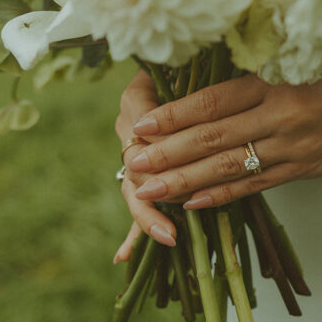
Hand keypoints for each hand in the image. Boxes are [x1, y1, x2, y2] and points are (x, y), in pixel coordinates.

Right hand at [113, 70, 176, 259]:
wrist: (182, 73)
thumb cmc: (190, 66)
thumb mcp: (187, 65)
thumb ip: (188, 74)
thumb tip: (198, 68)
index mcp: (137, 99)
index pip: (142, 128)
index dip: (157, 147)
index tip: (169, 161)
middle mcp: (130, 129)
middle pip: (136, 165)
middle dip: (154, 192)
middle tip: (173, 214)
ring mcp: (132, 154)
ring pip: (134, 188)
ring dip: (148, 216)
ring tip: (167, 236)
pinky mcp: (142, 174)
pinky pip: (136, 203)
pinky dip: (136, 230)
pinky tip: (123, 257)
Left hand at [125, 64, 321, 209]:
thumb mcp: (309, 50)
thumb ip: (266, 64)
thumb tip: (214, 71)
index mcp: (281, 80)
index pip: (217, 100)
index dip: (177, 114)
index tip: (143, 123)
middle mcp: (286, 115)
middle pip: (216, 138)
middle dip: (169, 154)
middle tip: (131, 165)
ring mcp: (300, 146)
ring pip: (234, 167)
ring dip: (188, 180)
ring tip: (151, 190)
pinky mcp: (313, 166)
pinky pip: (262, 183)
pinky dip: (227, 193)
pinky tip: (198, 201)